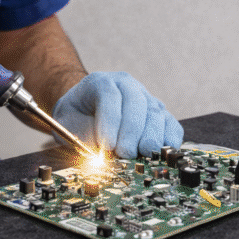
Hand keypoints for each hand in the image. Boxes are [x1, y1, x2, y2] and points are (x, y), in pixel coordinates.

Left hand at [52, 72, 182, 157]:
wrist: (86, 114)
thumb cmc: (77, 120)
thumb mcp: (66, 125)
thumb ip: (75, 135)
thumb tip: (95, 155)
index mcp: (100, 82)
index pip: (109, 95)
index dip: (110, 121)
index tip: (107, 145)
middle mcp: (127, 86)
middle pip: (136, 102)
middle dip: (131, 131)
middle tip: (125, 154)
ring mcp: (146, 98)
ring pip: (156, 112)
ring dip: (150, 137)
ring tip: (141, 156)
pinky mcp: (160, 114)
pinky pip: (171, 124)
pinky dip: (169, 140)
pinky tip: (161, 154)